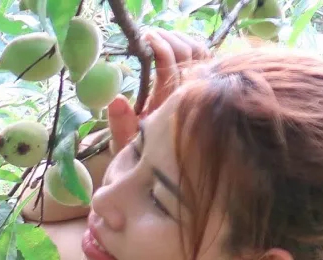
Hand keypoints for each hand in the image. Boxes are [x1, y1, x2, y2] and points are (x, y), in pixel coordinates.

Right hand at [108, 30, 211, 154]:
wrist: (159, 164)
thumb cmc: (139, 150)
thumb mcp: (124, 140)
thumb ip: (120, 122)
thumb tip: (117, 98)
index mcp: (167, 105)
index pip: (170, 66)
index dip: (160, 47)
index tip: (145, 38)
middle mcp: (186, 95)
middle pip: (187, 54)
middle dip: (168, 38)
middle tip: (150, 34)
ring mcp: (196, 90)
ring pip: (199, 53)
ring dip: (180, 39)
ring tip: (161, 36)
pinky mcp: (200, 87)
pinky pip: (205, 59)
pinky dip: (192, 45)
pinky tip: (175, 44)